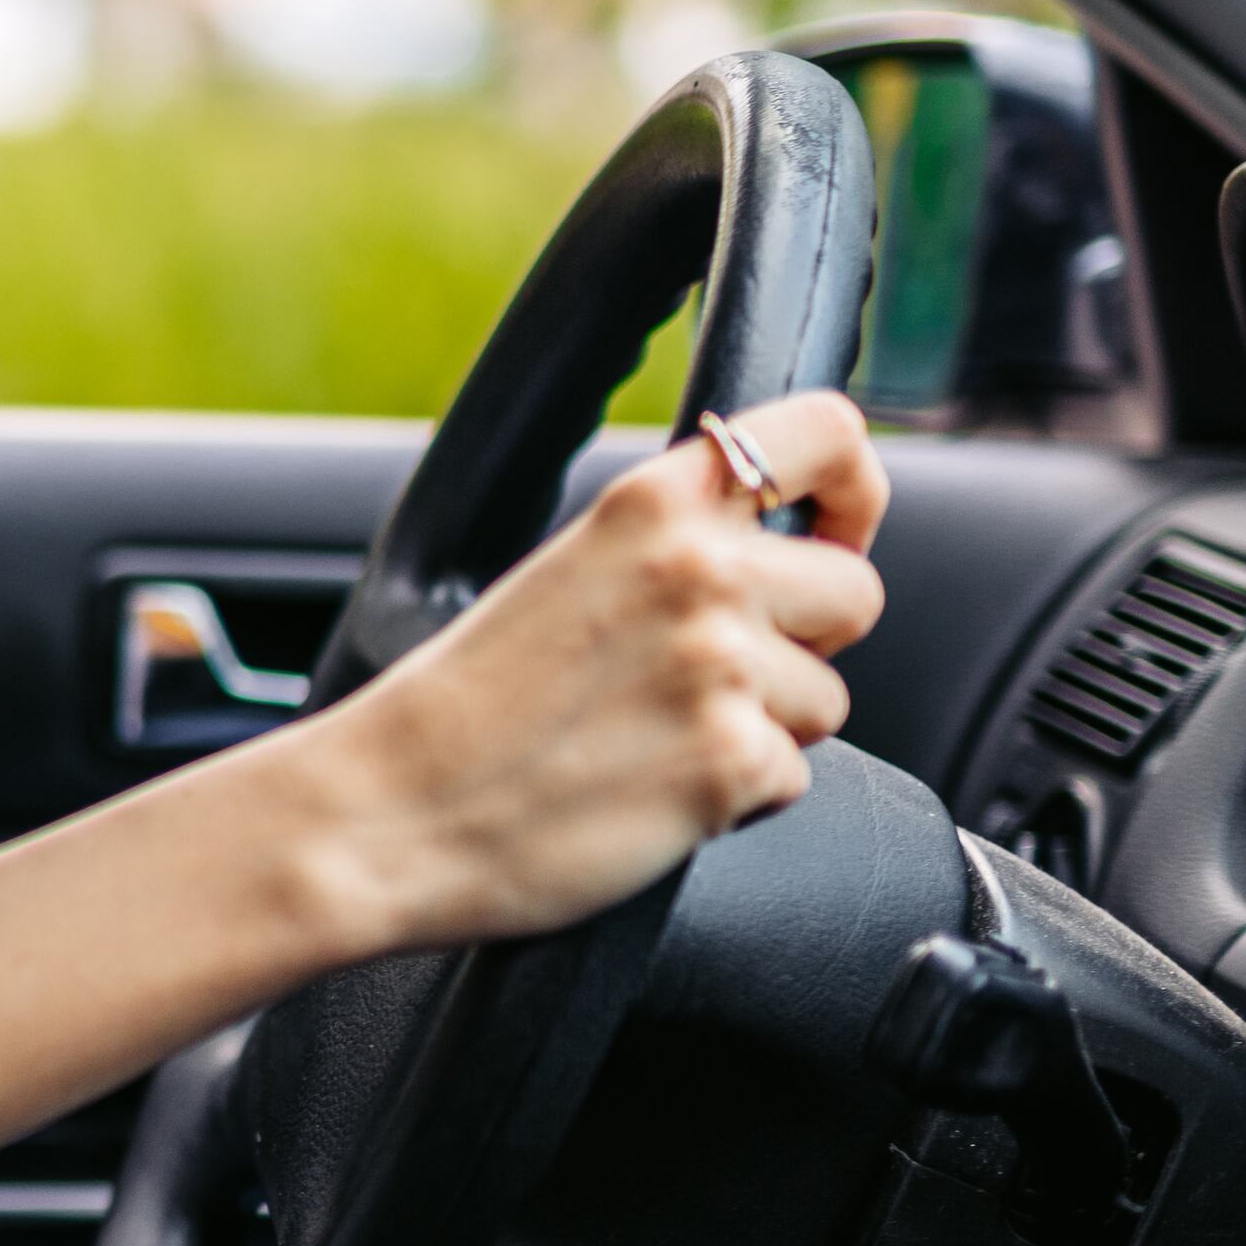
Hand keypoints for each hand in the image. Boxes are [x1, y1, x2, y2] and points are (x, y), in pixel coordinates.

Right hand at [292, 390, 888, 957]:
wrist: (392, 811)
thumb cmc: (465, 706)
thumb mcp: (569, 569)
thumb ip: (674, 542)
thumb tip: (783, 550)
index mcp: (653, 502)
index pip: (828, 434)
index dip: (852, 490)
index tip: (832, 531)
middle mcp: (699, 569)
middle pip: (853, 590)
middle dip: (806, 640)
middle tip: (714, 674)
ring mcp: (722, 666)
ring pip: (827, 696)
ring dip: (765, 725)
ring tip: (658, 737)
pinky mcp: (732, 761)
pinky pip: (794, 775)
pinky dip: (736, 794)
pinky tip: (653, 787)